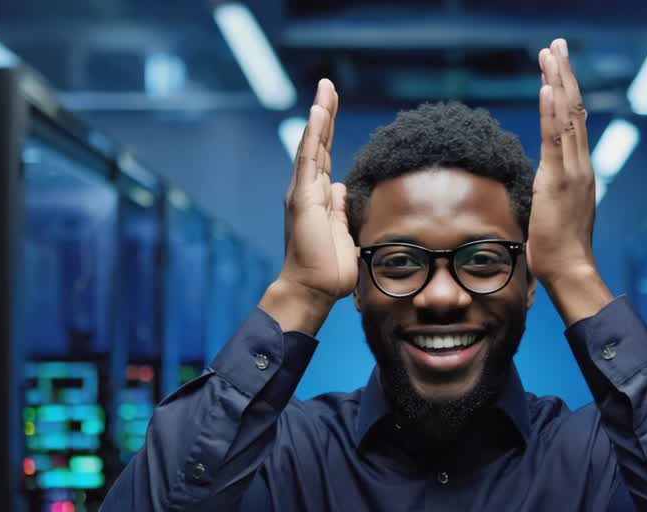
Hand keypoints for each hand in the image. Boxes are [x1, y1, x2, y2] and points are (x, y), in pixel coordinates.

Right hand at [278, 79, 357, 300]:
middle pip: (319, 144)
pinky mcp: (303, 198)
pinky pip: (308, 160)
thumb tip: (341, 189)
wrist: (313, 290)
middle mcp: (308, 190)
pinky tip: (319, 113)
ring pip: (312, 145)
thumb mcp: (343, 232)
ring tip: (326, 89)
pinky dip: (313, 135)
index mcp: (320, 198)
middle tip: (329, 86)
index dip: (330, 132)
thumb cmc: (328, 269)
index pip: (326, 156)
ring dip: (320, 116)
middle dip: (325, 114)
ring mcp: (303, 192)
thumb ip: (341, 209)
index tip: (333, 107)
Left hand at [527, 39, 598, 287]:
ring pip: (568, 116)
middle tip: (557, 45)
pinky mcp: (559, 180)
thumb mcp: (553, 211)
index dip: (567, 92)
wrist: (570, 270)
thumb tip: (536, 184)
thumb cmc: (558, 250)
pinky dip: (553, 109)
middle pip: (575, 109)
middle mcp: (581, 165)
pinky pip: (555, 138)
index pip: (575, 122)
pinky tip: (549, 85)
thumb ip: (549, 191)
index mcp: (580, 171)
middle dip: (565, 73)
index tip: (559, 67)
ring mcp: (573, 171)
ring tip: (551, 52)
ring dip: (559, 80)